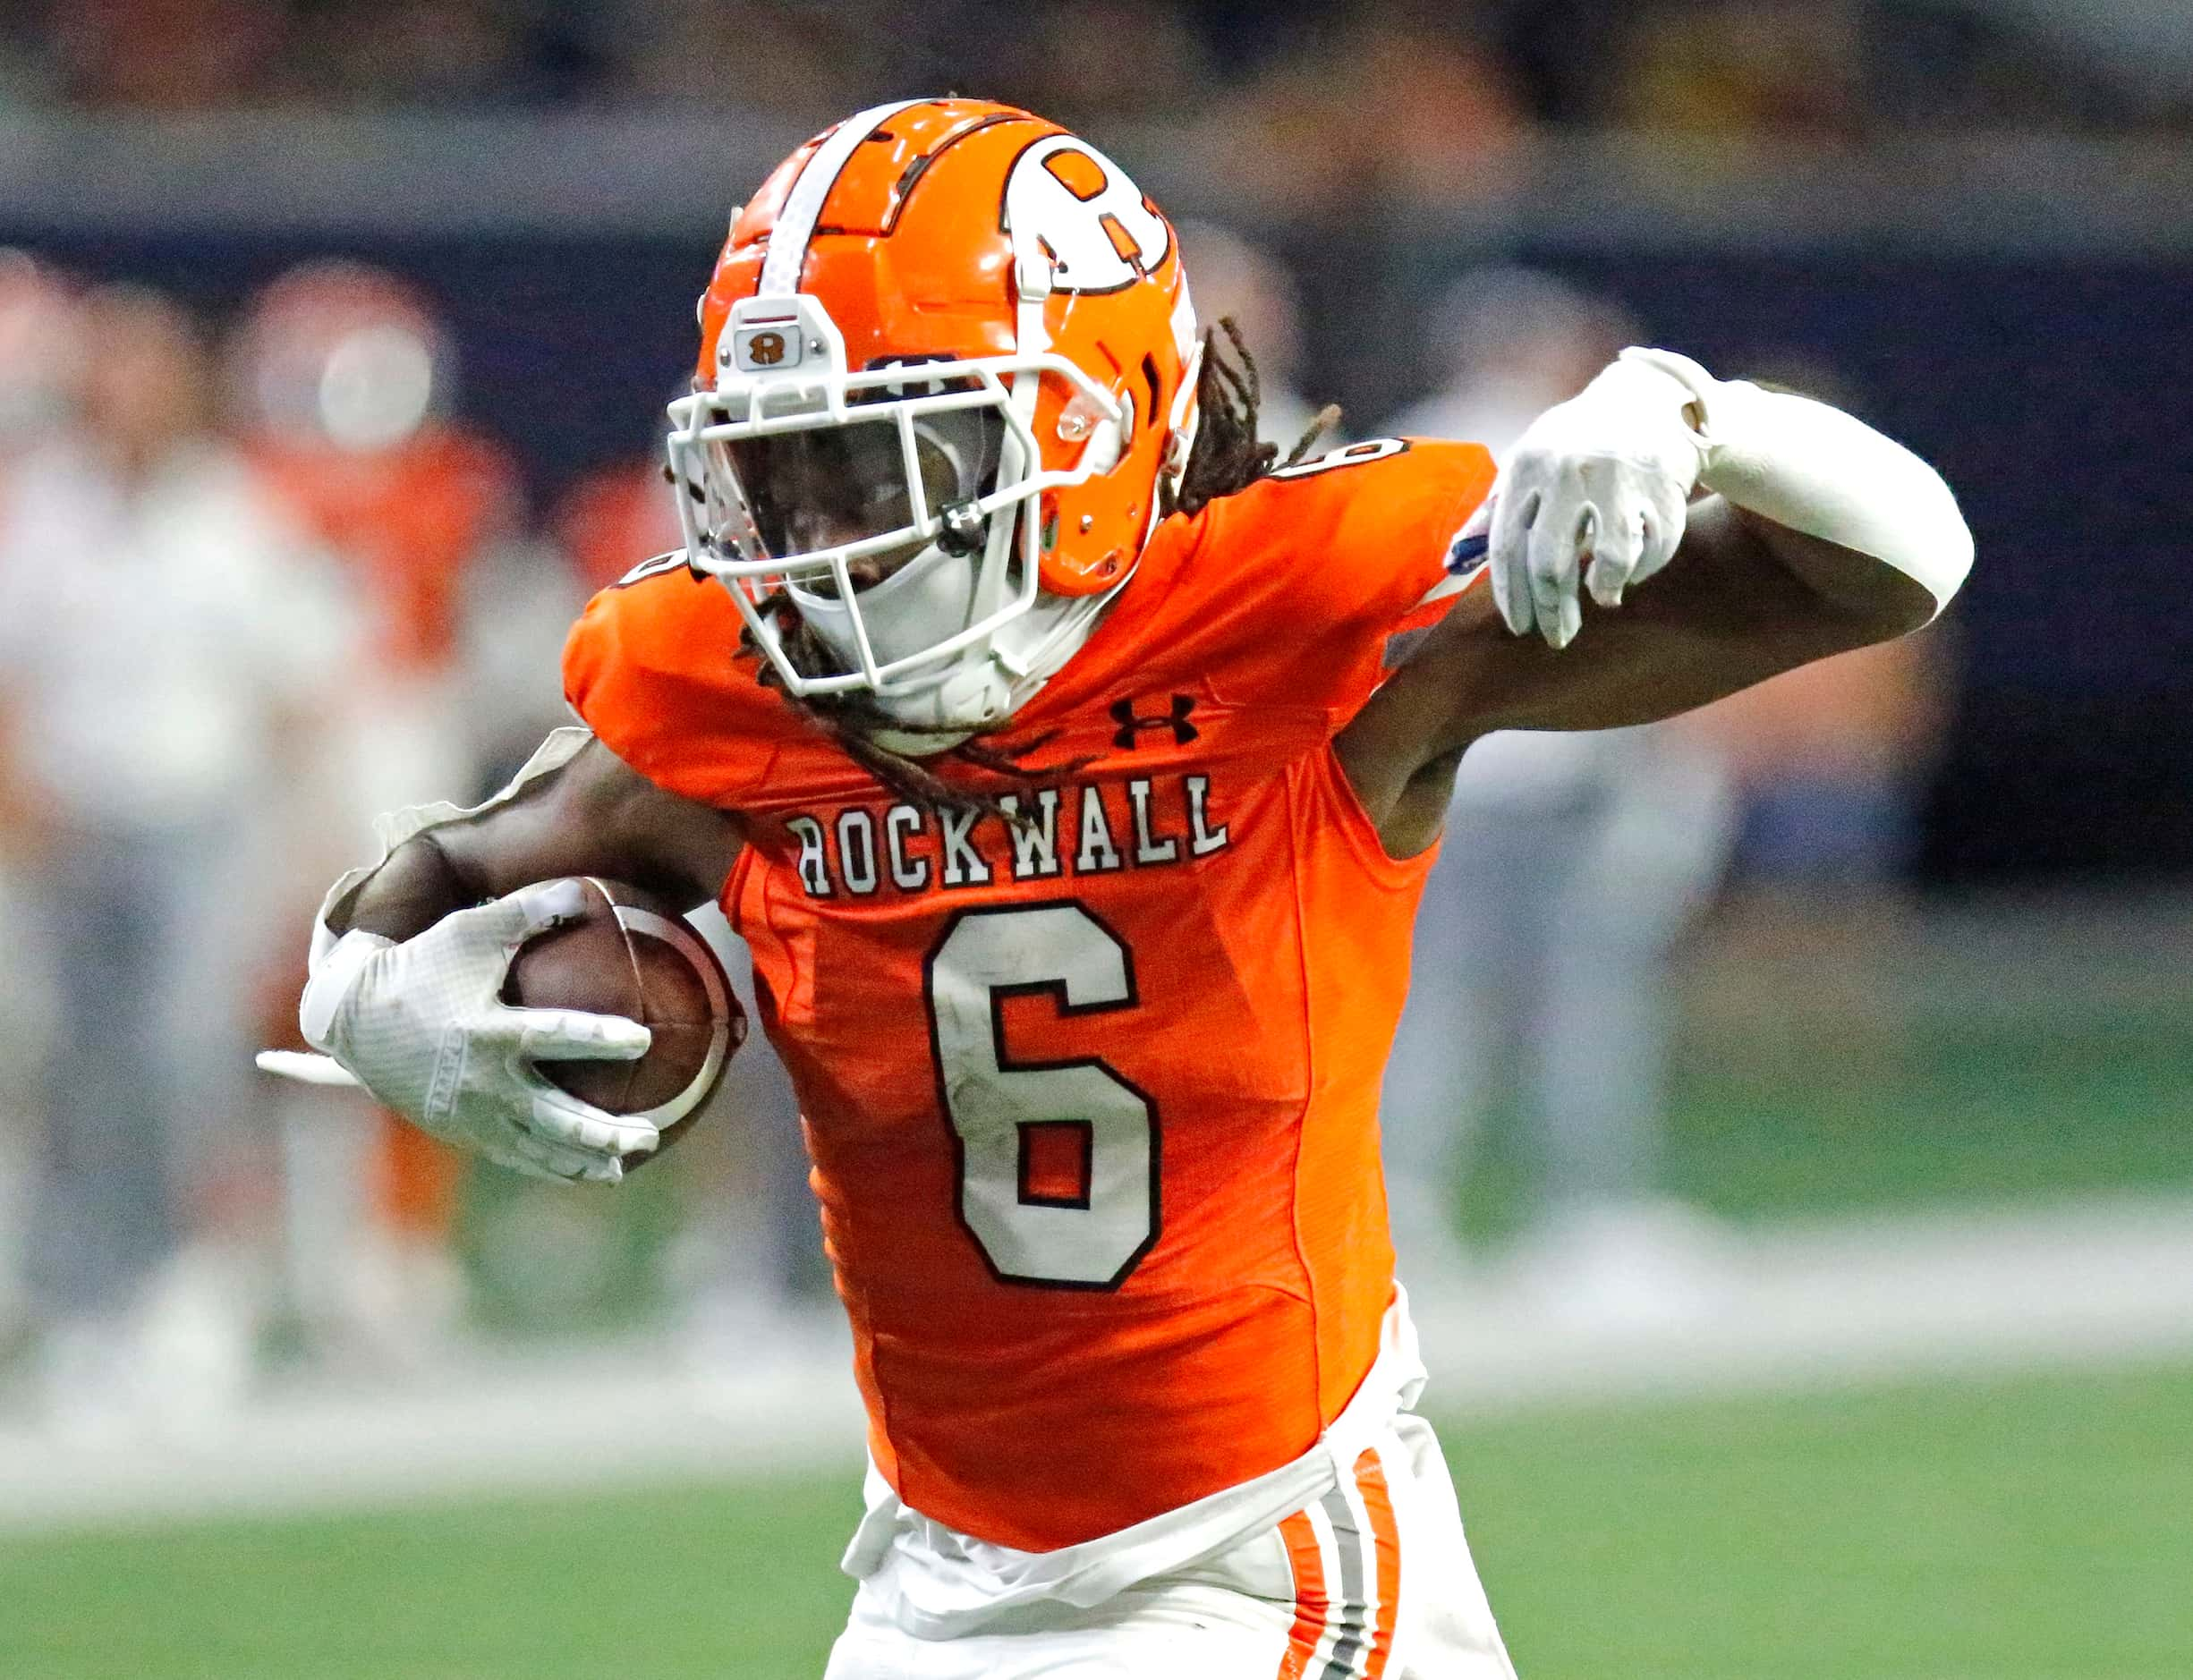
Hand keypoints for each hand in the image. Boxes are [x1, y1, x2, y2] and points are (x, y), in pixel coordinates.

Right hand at [301, 877, 656, 1182]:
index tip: (642, 1039)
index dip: (600, 1038)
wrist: (355, 1016)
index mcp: (489, 1031)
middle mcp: (482, 1081)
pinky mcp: (460, 1130)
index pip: (555, 1035)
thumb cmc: (422, 965)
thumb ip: (529, 912)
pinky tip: (581, 1170)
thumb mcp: (471, 931)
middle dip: (602, 1133)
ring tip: (623, 1167)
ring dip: (582, 1160)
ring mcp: (470, 1113)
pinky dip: (548, 1165)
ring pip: (536, 1147)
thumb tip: (585, 890)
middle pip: (553, 1117)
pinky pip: (513, 1154)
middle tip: (646, 1138)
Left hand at [1488, 349, 1714, 648]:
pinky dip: (1640, 571)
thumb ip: (1493, 511)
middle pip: (1551, 561)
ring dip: (1602, 591)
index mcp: (1528, 465)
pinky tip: (1629, 573)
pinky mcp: (1662, 486)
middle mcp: (1569, 470)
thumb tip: (1453, 559)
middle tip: (1557, 635)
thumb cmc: (1575, 443)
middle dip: (1551, 609)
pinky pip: (1651, 550)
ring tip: (1600, 598)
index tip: (1519, 627)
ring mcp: (1619, 477)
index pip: (1507, 545)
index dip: (1511, 595)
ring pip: (1608, 561)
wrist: (1650, 400)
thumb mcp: (1528, 462)